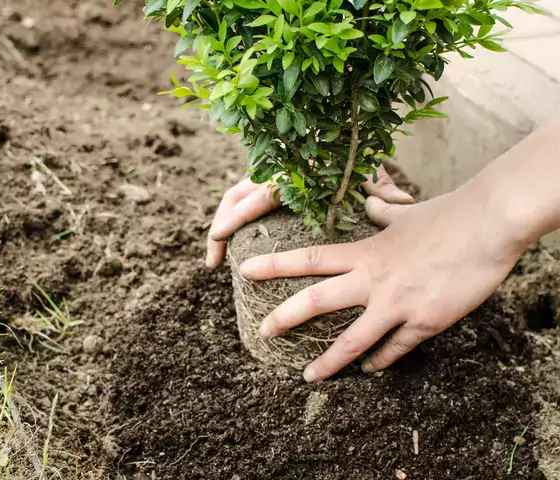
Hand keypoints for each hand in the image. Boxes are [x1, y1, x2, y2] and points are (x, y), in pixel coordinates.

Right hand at [205, 164, 412, 267]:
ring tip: (217, 262)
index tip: (220, 235)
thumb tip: (405, 204)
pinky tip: (234, 248)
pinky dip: (234, 223)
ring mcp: (267, 177)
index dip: (238, 214)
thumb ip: (384, 189)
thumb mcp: (368, 173)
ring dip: (223, 226)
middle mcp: (274, 172)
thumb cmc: (357, 157)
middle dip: (221, 226)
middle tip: (213, 263)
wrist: (345, 135)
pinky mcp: (267, 185)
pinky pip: (243, 203)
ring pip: (235, 199)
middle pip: (235, 196)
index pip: (259, 193)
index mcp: (293, 171)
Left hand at [239, 182, 525, 380]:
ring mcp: (397, 304)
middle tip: (262, 331)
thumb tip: (369, 204)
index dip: (274, 265)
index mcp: (366, 252)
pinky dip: (379, 362)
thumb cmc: (448, 215)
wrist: (489, 225)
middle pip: (316, 302)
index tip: (245, 270)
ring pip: (352, 341)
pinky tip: (370, 369)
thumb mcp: (405, 213)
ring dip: (327, 362)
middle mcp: (373, 280)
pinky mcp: (425, 321)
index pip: (309, 259)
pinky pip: (395, 350)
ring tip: (307, 376)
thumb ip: (381, 212)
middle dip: (284, 318)